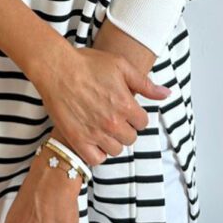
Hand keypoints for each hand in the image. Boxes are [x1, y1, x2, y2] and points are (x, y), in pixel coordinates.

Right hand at [33, 46, 171, 166]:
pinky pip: (95, 159)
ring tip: (102, 127)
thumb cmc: (88, 63)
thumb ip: (145, 84)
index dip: (135, 115)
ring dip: (112, 140)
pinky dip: (97, 152)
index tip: (124, 108)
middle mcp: (112, 122)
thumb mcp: (121, 66)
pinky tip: (93, 139)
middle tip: (112, 116)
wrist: (56, 68)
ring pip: (115, 150)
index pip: (143, 122)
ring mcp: (95, 133)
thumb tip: (166, 94)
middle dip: (125, 128)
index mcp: (126, 105)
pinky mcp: (77, 140)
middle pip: (130, 138)